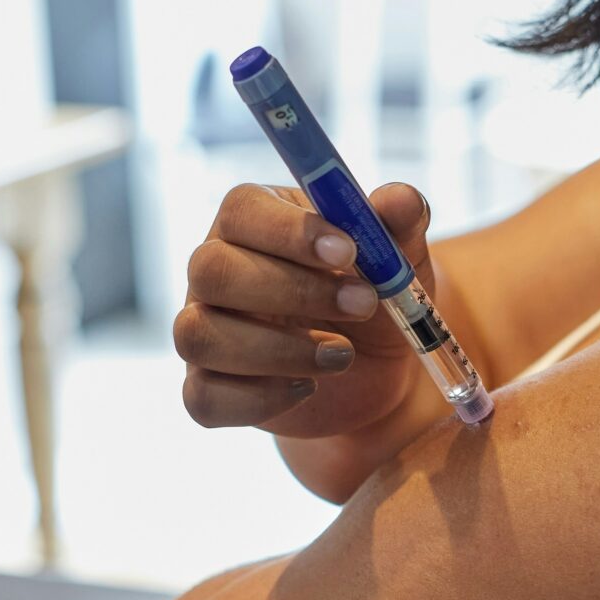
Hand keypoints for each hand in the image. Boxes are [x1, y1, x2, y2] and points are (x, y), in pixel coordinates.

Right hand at [176, 180, 435, 435]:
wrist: (374, 367)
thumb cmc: (373, 292)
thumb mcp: (398, 255)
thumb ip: (400, 221)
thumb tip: (400, 201)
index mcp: (252, 222)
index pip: (241, 210)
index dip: (288, 230)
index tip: (348, 251)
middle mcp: (215, 272)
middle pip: (211, 271)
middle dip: (293, 291)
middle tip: (364, 304)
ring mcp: (204, 331)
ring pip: (199, 336)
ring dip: (278, 350)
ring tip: (343, 355)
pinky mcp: (208, 388)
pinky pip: (204, 398)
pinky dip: (261, 398)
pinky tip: (308, 388)